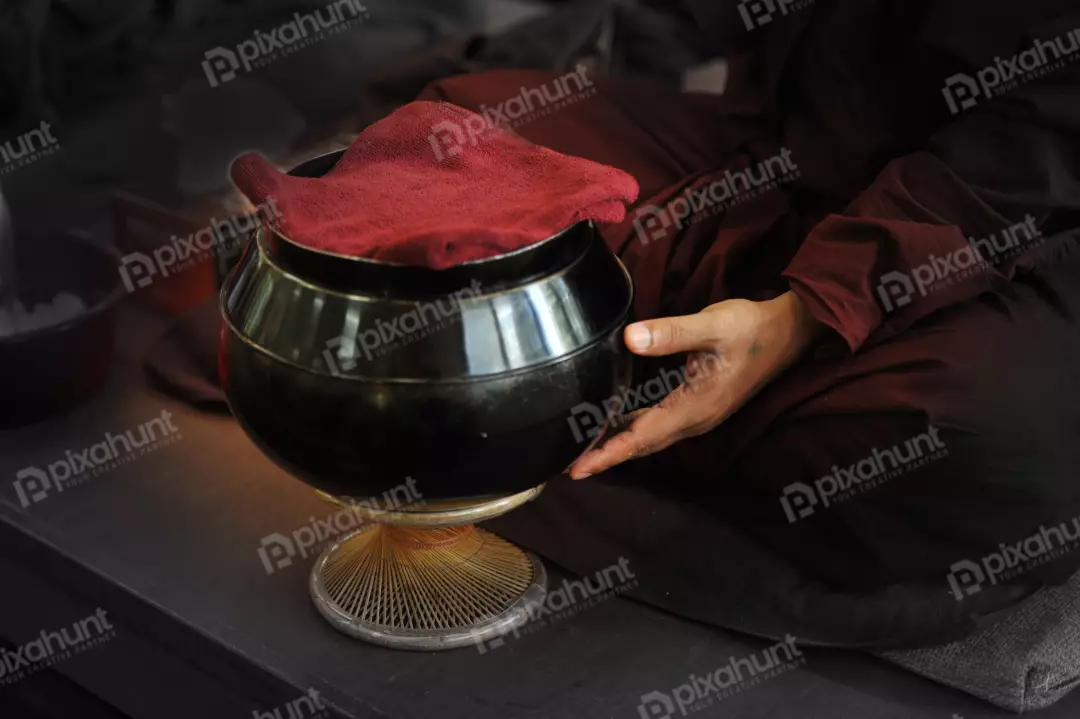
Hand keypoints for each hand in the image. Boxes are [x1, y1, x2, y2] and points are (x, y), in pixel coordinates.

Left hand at [568, 291, 824, 478]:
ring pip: (650, 436)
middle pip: (643, 444)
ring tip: (582, 448)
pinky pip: (659, 424)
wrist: (790, 333)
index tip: (579, 468)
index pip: (643, 436)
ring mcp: (699, 415)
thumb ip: (671, 332)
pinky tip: (613, 422)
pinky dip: (633, 428)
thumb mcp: (713, 324)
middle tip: (568, 463)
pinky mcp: (699, 406)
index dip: (609, 452)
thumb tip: (630, 338)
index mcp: (696, 406)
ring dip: (618, 443)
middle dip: (606, 455)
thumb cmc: (753, 328)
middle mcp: (696, 419)